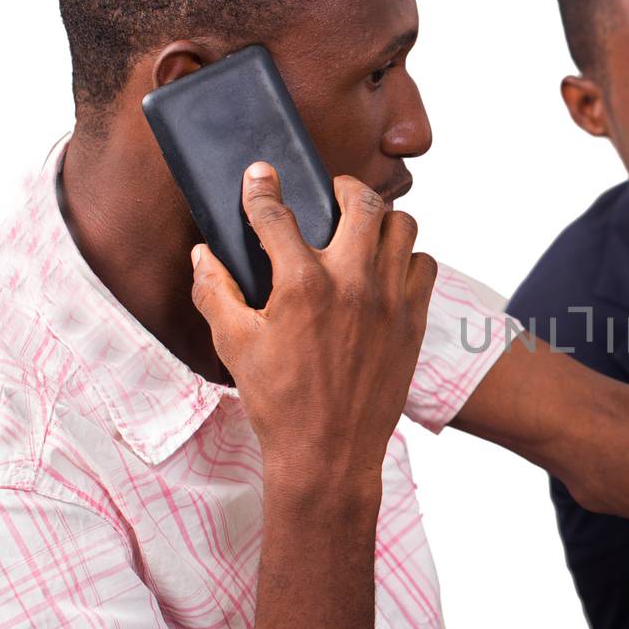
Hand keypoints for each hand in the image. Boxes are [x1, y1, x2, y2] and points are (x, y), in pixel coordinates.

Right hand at [190, 163, 435, 495]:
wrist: (330, 454)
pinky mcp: (414, 320)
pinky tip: (388, 269)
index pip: (277, 215)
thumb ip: (215, 291)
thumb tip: (203, 253)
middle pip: (361, 202)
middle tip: (331, 193)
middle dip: (342, 187)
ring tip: (364, 229)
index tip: (259, 174)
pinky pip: (424, 265)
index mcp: (302, 285)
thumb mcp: (234, 344)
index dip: (262, 188)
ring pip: (403, 226)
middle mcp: (352, 284)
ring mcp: (390, 301)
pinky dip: (408, 258)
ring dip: (382, 220)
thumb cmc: (279, 402)